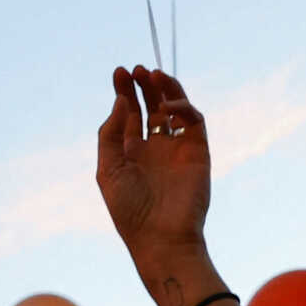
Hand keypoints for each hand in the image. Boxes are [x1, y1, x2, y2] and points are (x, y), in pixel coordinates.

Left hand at [97, 65, 215, 305]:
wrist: (160, 236)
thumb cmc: (128, 209)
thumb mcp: (108, 169)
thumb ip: (111, 134)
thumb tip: (120, 101)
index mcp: (130, 153)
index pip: (129, 114)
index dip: (124, 92)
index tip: (118, 72)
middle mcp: (154, 148)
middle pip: (151, 107)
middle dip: (143, 86)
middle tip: (135, 69)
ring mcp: (177, 148)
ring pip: (174, 110)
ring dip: (165, 90)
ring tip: (152, 74)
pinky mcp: (198, 152)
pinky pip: (193, 122)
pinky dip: (183, 107)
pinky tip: (168, 106)